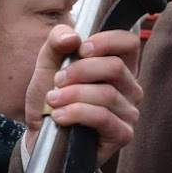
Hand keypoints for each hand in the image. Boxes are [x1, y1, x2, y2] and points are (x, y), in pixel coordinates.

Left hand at [22, 26, 141, 165]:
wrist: (41, 134)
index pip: (128, 43)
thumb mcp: (47, 64)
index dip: (105, 41)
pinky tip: (59, 116)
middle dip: (80, 71)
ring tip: (52, 100)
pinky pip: (103, 118)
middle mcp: (130, 88)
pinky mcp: (122, 134)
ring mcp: (129, 112)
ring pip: (107, 94)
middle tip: (57, 80)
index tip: (80, 50)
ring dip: (73, 95)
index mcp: (118, 66)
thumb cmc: (51, 97)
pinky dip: (76, 113)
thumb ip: (57, 42)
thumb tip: (73, 37)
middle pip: (115, 67)